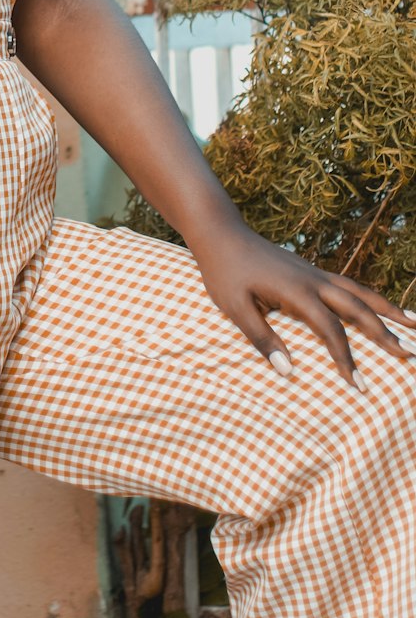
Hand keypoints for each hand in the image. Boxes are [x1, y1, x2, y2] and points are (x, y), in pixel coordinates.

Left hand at [190, 213, 415, 388]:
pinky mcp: (311, 270)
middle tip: (409, 355)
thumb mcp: (234, 308)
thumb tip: (288, 372)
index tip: (359, 384)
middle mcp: (314, 280)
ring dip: (388, 308)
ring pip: (360, 292)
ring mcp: (315, 273)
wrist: (221, 233)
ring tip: (414, 323)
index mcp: (297, 291)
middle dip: (385, 333)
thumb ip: (261, 339)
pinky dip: (369, 297)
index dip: (347, 358)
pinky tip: (379, 306)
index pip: (331, 330)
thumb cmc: (224, 272)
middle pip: (358, 308)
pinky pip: (349, 285)